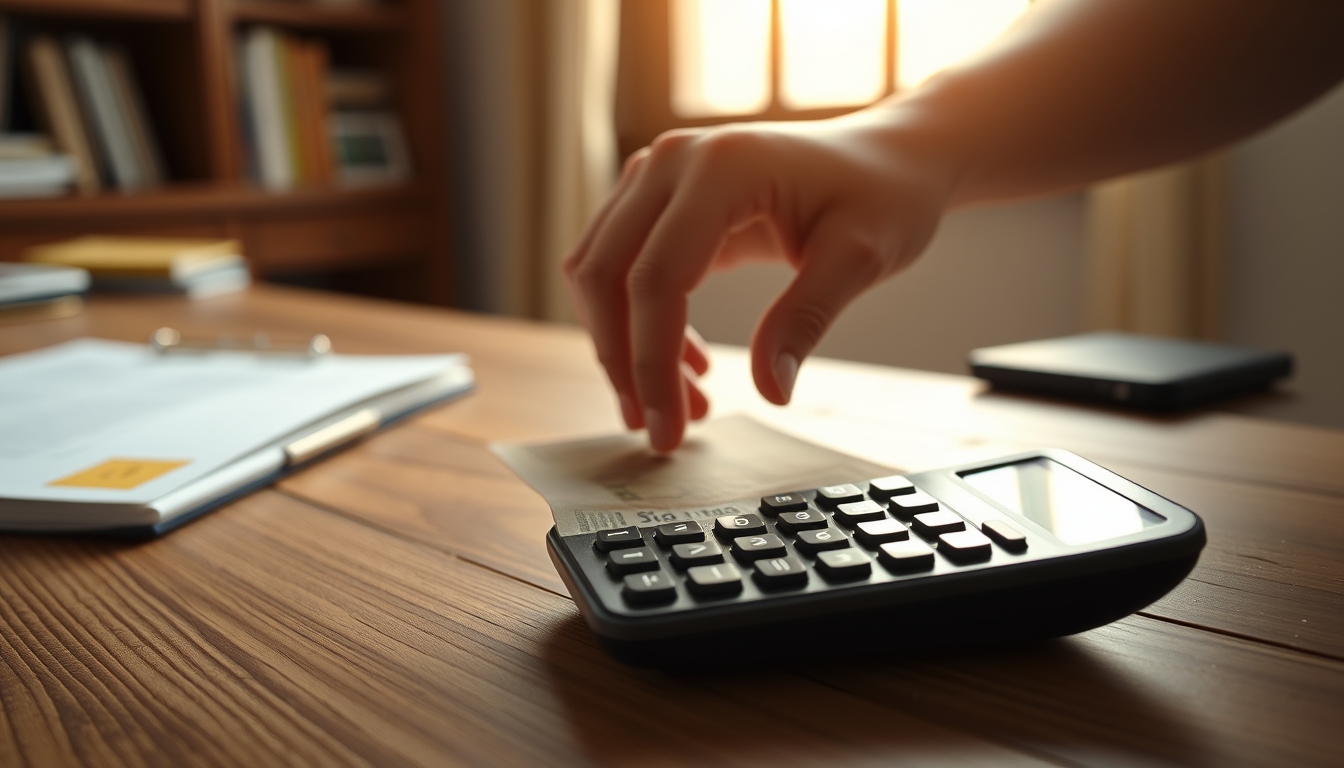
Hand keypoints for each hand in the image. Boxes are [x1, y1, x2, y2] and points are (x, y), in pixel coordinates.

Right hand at [563, 107, 956, 451]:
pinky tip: (690, 367)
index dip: (652, 365)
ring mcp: (659, 172)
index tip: (668, 431)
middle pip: (607, 274)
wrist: (885, 157)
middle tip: (658, 430)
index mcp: (721, 168)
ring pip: (600, 272)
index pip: (656, 278)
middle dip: (623, 363)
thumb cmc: (881, 197)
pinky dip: (638, 322)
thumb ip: (804, 320)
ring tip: (681, 405)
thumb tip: (770, 392)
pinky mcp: (659, 196)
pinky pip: (621, 264)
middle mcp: (674, 160)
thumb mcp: (859, 259)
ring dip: (624, 346)